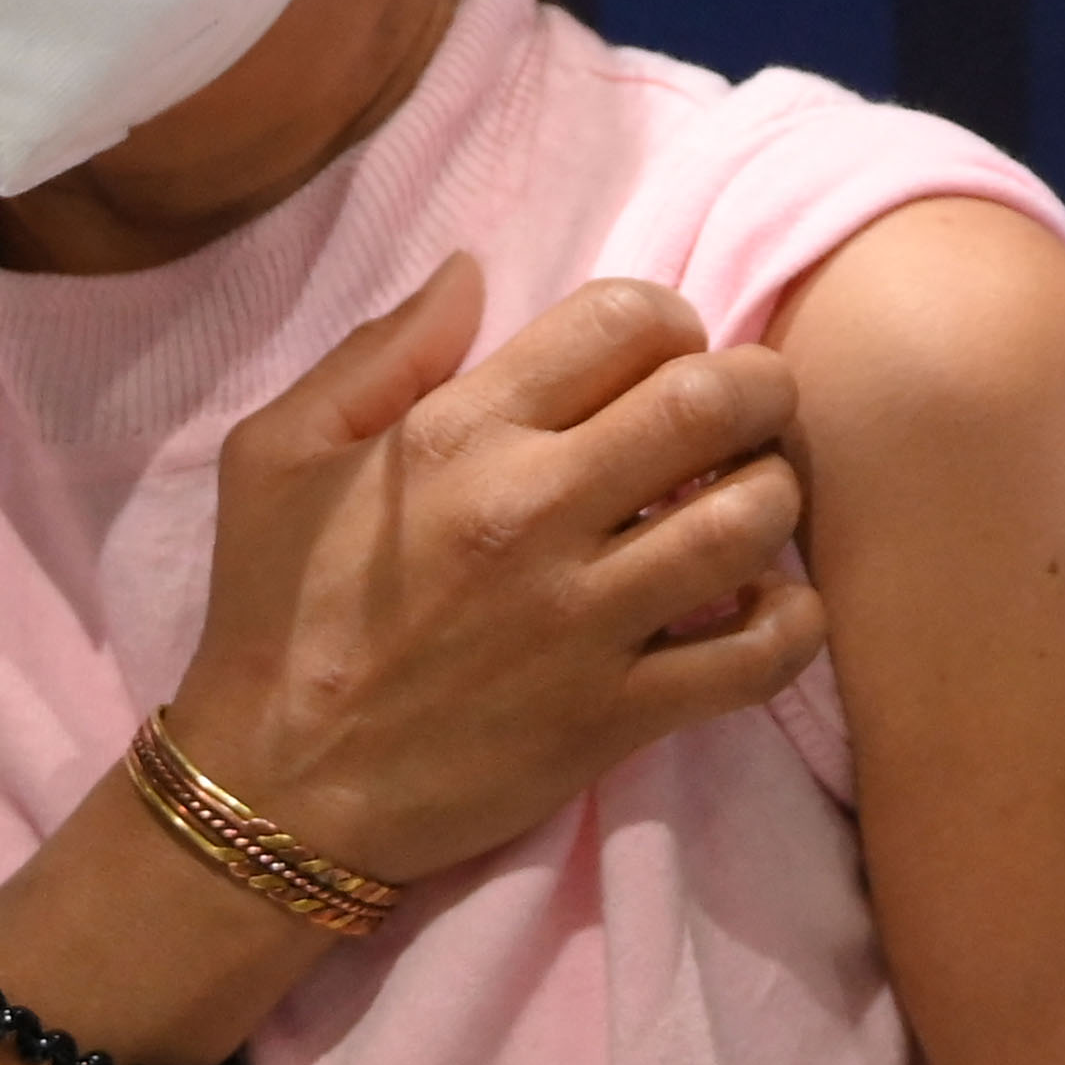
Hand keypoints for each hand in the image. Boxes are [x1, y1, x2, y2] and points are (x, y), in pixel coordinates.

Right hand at [169, 259, 824, 887]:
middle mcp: (532, 512)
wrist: (274, 795)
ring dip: (775, 497)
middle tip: (747, 417)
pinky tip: (765, 607)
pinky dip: (790, 623)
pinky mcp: (612, 718)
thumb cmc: (276, 613)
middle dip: (758, 390)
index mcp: (460, 433)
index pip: (625, 319)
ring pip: (752, 519)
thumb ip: (380, 351)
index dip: (671, 323)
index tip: (665, 360)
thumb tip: (472, 269)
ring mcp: (581, 620)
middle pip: (714, 401)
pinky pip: (756, 657)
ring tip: (750, 508)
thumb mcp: (276, 454)